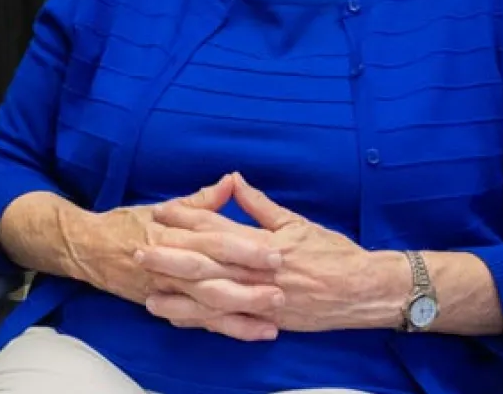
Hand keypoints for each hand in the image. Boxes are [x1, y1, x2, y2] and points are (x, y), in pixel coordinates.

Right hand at [67, 175, 285, 341]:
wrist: (86, 249)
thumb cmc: (126, 223)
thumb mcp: (161, 207)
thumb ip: (200, 201)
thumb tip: (232, 181)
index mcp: (172, 233)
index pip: (212, 240)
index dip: (244, 247)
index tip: (274, 250)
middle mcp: (169, 264)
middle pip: (214, 275)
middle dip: (248, 283)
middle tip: (282, 286)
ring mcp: (167, 289)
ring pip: (208, 303)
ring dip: (242, 309)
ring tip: (273, 313)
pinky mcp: (165, 306)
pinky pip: (200, 321)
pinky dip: (227, 328)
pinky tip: (255, 331)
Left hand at [147, 173, 399, 334]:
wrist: (363, 290)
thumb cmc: (332, 252)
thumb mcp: (295, 222)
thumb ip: (259, 204)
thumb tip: (233, 180)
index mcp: (262, 243)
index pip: (217, 227)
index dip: (187, 217)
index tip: (160, 211)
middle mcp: (257, 273)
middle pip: (207, 264)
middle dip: (170, 258)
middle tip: (139, 250)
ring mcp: (261, 299)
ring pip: (212, 298)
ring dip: (179, 296)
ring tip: (149, 295)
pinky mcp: (267, 320)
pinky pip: (229, 323)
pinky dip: (204, 323)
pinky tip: (180, 321)